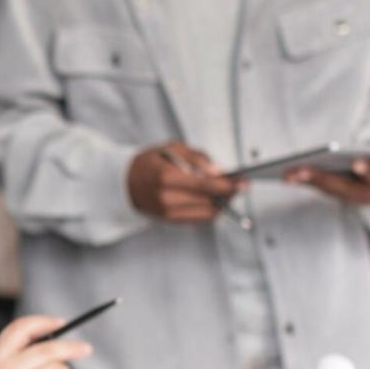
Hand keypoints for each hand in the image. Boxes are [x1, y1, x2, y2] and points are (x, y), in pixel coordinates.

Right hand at [127, 141, 243, 221]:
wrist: (126, 183)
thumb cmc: (150, 162)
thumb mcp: (170, 148)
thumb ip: (196, 157)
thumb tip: (217, 171)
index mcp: (166, 176)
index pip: (206, 184)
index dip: (228, 184)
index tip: (244, 182)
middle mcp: (167, 197)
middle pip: (209, 200)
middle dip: (229, 193)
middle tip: (240, 185)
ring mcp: (168, 212)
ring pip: (208, 212)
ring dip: (223, 203)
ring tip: (228, 192)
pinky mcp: (171, 220)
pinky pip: (200, 219)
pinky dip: (212, 210)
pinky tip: (215, 200)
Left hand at [285, 158, 369, 204]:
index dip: (369, 171)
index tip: (357, 163)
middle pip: (346, 188)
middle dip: (324, 178)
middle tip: (302, 169)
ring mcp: (355, 197)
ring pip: (330, 191)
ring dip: (309, 182)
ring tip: (288, 172)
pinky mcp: (342, 195)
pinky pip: (323, 189)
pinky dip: (306, 182)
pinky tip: (288, 174)